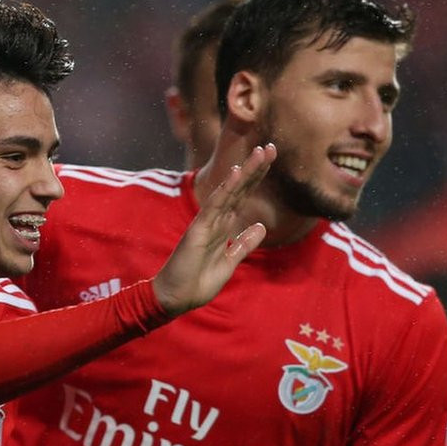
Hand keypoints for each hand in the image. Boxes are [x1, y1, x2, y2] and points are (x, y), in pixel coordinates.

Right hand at [152, 144, 274, 315]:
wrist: (176, 298)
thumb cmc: (198, 282)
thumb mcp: (229, 262)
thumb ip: (243, 244)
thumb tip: (260, 227)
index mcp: (223, 226)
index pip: (243, 196)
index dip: (256, 178)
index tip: (270, 159)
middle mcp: (216, 220)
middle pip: (239, 189)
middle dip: (255, 168)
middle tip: (270, 147)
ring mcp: (206, 222)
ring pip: (229, 191)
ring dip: (245, 171)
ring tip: (259, 152)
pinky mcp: (198, 229)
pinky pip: (214, 206)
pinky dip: (226, 189)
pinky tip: (236, 172)